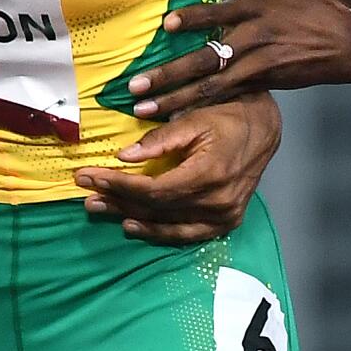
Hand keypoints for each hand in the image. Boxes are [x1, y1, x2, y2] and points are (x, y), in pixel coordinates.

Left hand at [73, 93, 282, 243]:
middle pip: (155, 208)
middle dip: (116, 199)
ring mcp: (224, 216)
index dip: (118, 185)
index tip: (90, 175)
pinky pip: (186, 234)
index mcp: (209, 174)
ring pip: (167, 224)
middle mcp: (217, 202)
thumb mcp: (194, 118)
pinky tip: (133, 225)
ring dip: (129, 216)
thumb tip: (124, 156)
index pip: (153, 189)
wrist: (265, 128)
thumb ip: (160, 140)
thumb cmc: (229, 116)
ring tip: (99, 208)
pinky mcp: (227, 222)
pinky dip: (158, 232)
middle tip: (85, 192)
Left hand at [128, 0, 350, 117]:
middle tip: (134, 87)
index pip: (217, 13)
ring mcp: (259, 64)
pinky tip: (175, 114)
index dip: (192, 19)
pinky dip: (200, 106)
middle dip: (168, 75)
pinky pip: (227, 96)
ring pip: (211, 85)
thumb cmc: (311, 2)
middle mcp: (254, 37)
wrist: (348, 43)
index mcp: (255, 6)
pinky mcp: (264, 82)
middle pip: (205, 59)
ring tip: (143, 109)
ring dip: (175, 99)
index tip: (166, 26)